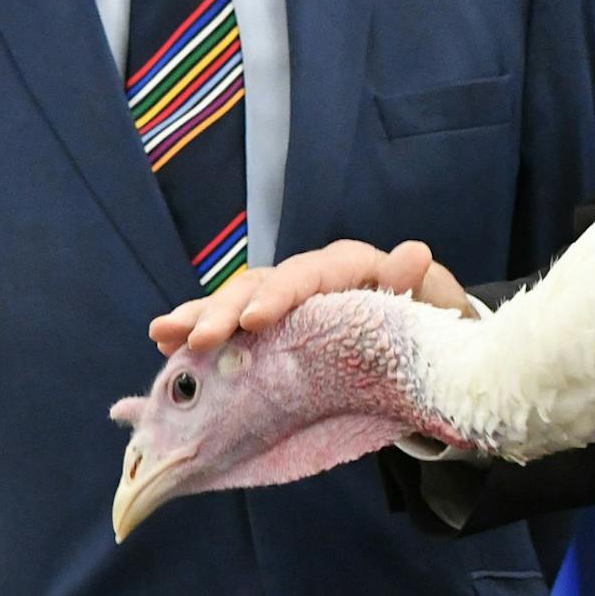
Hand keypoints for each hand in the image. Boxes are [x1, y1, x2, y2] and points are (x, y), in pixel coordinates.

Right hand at [151, 238, 473, 354]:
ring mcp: (287, 299)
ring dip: (199, 316)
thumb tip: (415, 251)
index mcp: (349, 266)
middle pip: (261, 285)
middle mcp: (310, 275)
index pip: (308, 274)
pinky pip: (233, 324)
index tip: (251, 322)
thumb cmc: (428, 318)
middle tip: (194, 340)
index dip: (279, 295)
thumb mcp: (432, 301)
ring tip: (162, 333)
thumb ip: (416, 282)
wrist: (426, 333)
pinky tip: (167, 343)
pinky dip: (201, 331)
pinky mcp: (273, 324)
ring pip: (237, 300)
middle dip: (223, 310)